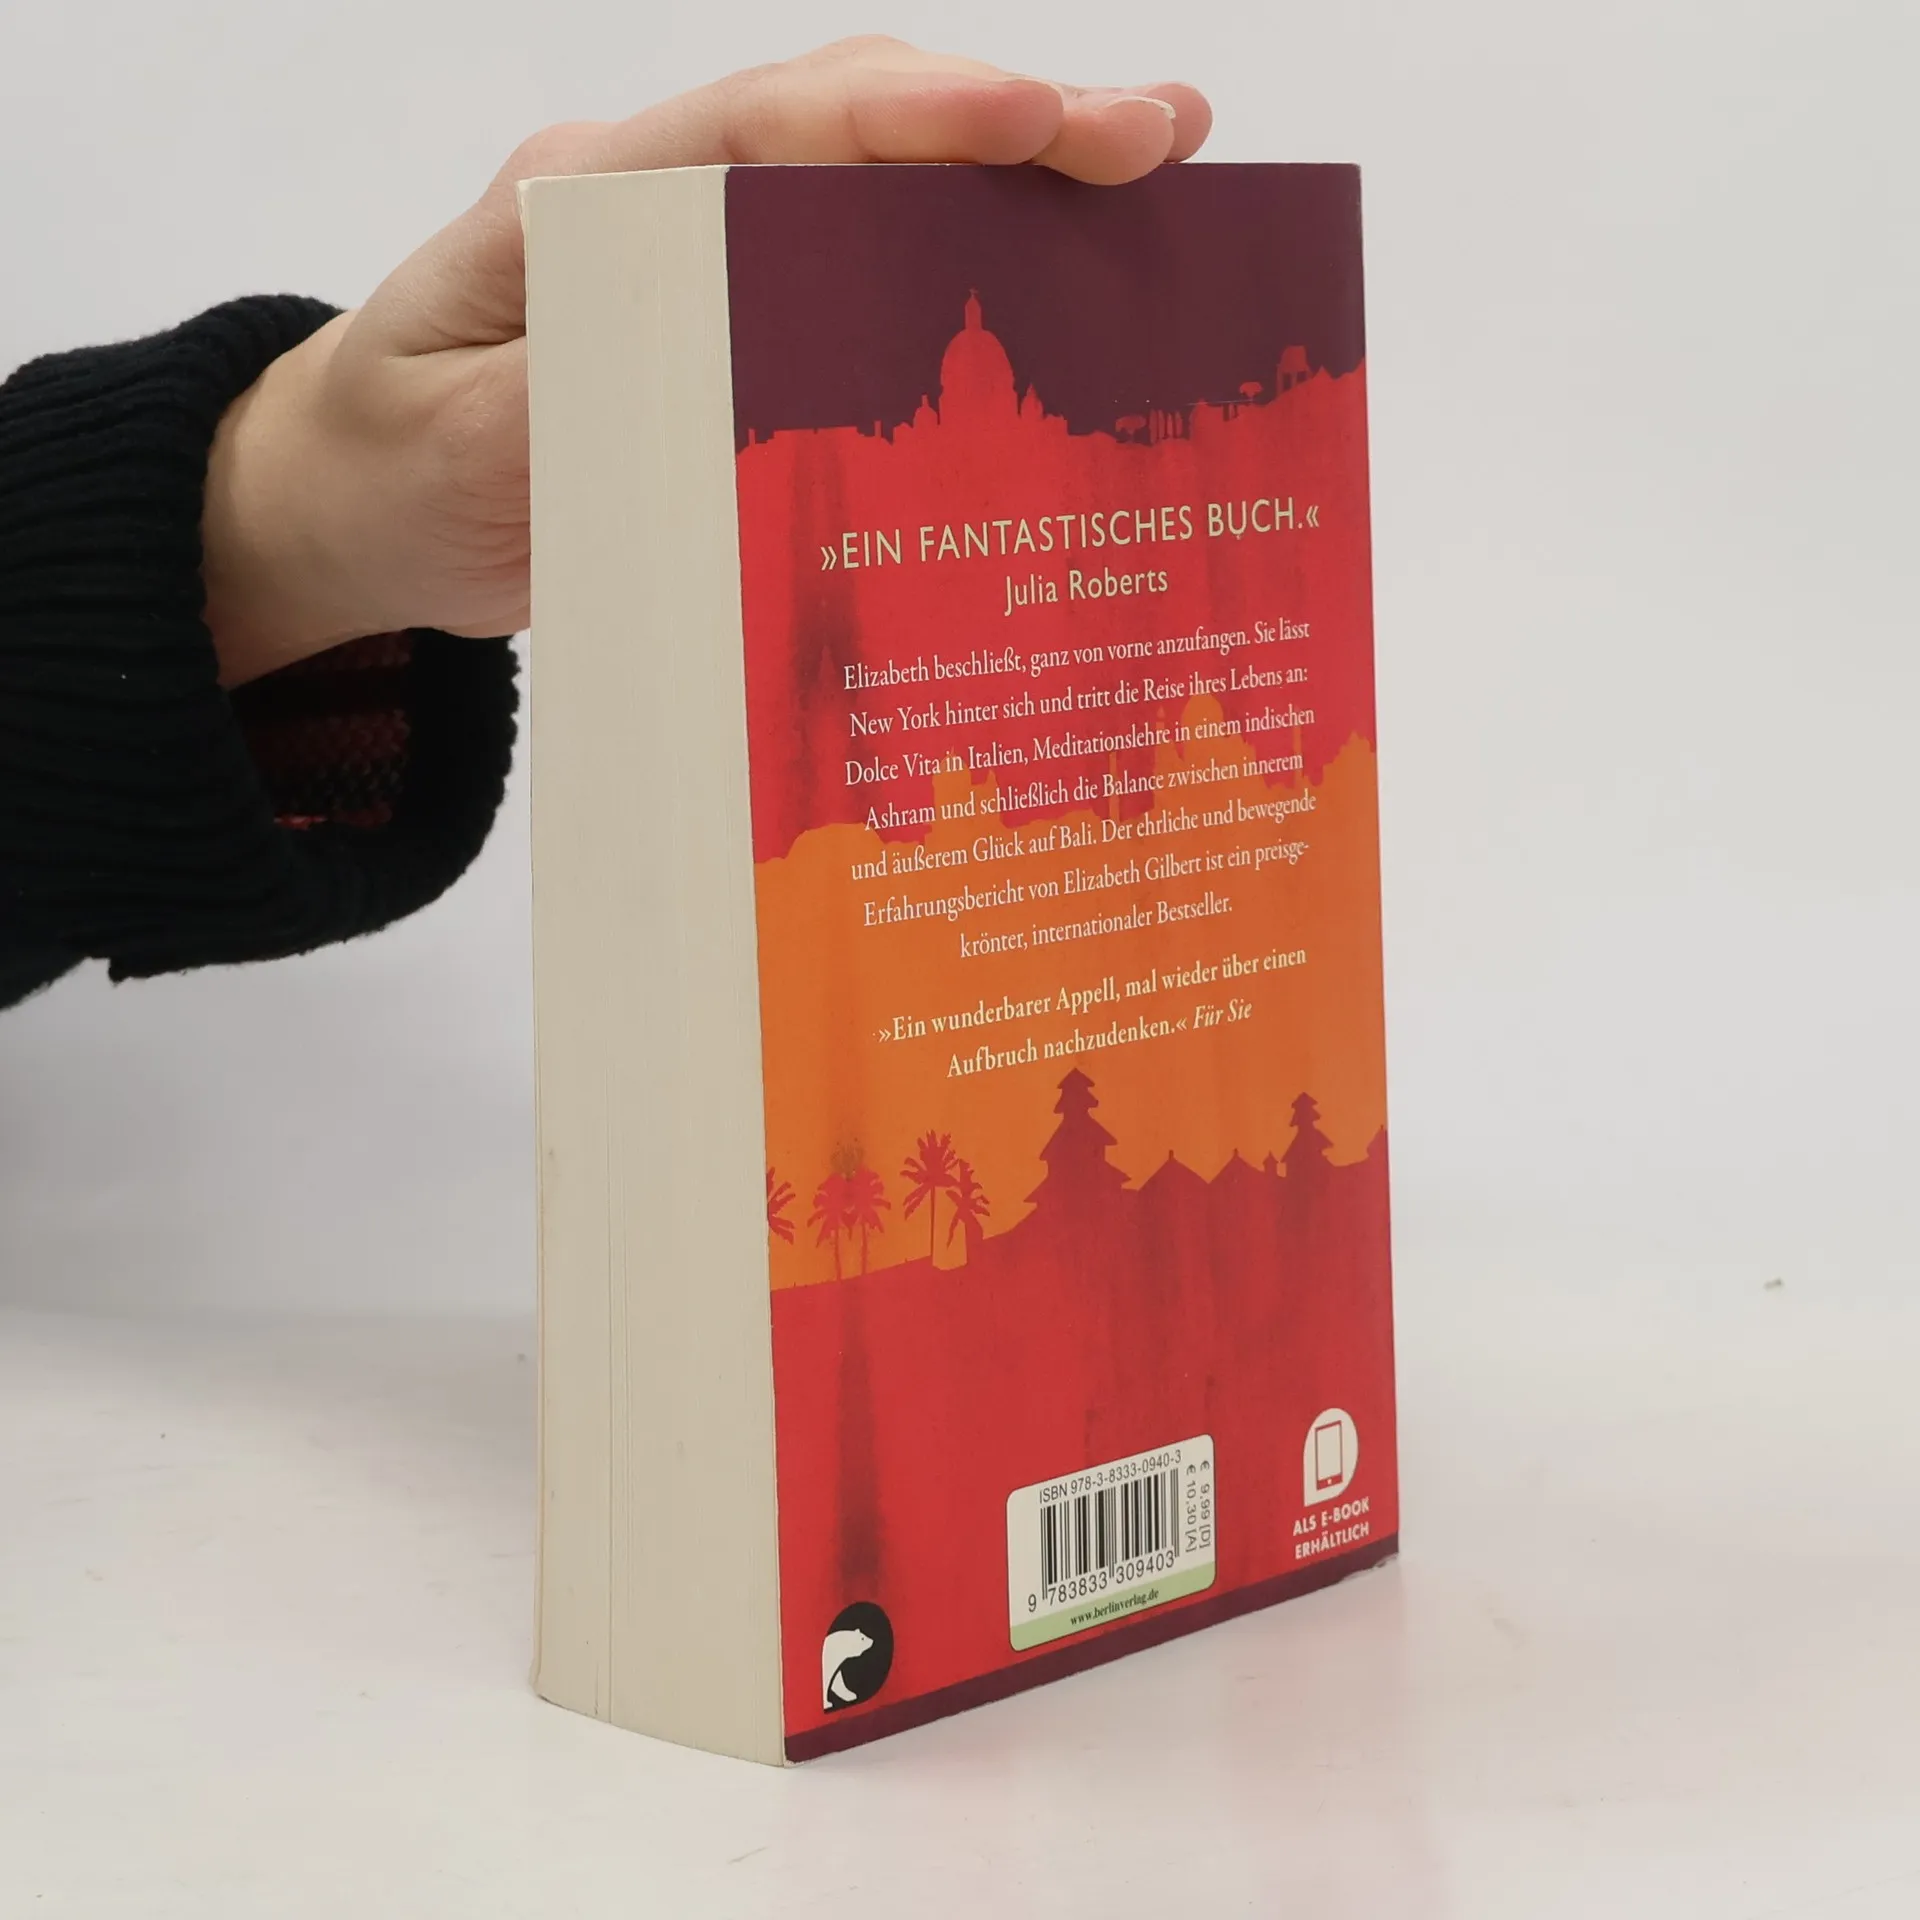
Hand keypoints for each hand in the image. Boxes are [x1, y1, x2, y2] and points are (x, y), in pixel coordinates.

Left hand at [199, 38, 1211, 684]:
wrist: (357, 504)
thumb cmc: (394, 466)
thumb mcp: (461, 447)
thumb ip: (576, 395)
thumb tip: (718, 361)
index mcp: (593, 202)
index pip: (769, 127)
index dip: (911, 120)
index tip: (1035, 122)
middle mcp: (667, 205)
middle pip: (855, 135)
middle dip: (1014, 128)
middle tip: (1164, 139)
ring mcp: (709, 263)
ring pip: (880, 199)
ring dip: (1018, 192)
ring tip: (1161, 185)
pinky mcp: (737, 335)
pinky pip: (865, 288)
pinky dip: (969, 279)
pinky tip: (1062, 295)